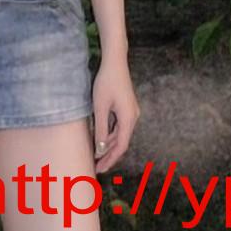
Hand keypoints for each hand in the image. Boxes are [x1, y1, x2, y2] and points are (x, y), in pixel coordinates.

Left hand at [91, 54, 139, 171]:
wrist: (115, 61)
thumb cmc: (106, 82)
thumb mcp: (100, 107)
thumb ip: (101, 129)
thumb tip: (100, 150)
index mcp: (129, 119)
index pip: (120, 147)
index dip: (110, 159)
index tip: (100, 169)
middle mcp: (133, 118)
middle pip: (121, 142)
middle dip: (109, 155)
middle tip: (97, 167)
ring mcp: (131, 112)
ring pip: (120, 134)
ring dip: (109, 145)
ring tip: (97, 156)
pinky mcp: (127, 107)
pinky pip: (119, 126)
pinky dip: (110, 134)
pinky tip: (101, 139)